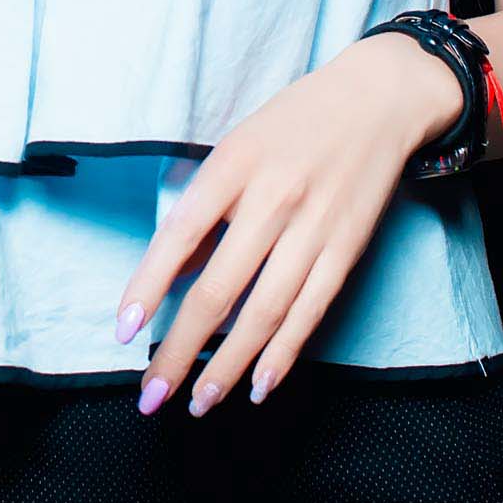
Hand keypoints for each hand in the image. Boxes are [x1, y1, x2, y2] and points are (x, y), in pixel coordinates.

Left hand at [112, 34, 463, 415]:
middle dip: (181, 350)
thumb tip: (168, 274)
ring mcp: (315, 228)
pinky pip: (311, 312)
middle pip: (219, 290)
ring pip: (265, 313)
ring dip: (229, 366)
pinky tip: (258, 385)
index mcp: (234, 164)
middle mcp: (274, 198)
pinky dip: (284, 354)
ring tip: (199, 402)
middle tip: (152, 394)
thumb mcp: (236, 146)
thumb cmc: (293, 123)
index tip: (124, 331)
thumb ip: (205, 206)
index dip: (150, 286)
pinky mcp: (348, 249)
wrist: (377, 99)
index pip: (180, 235)